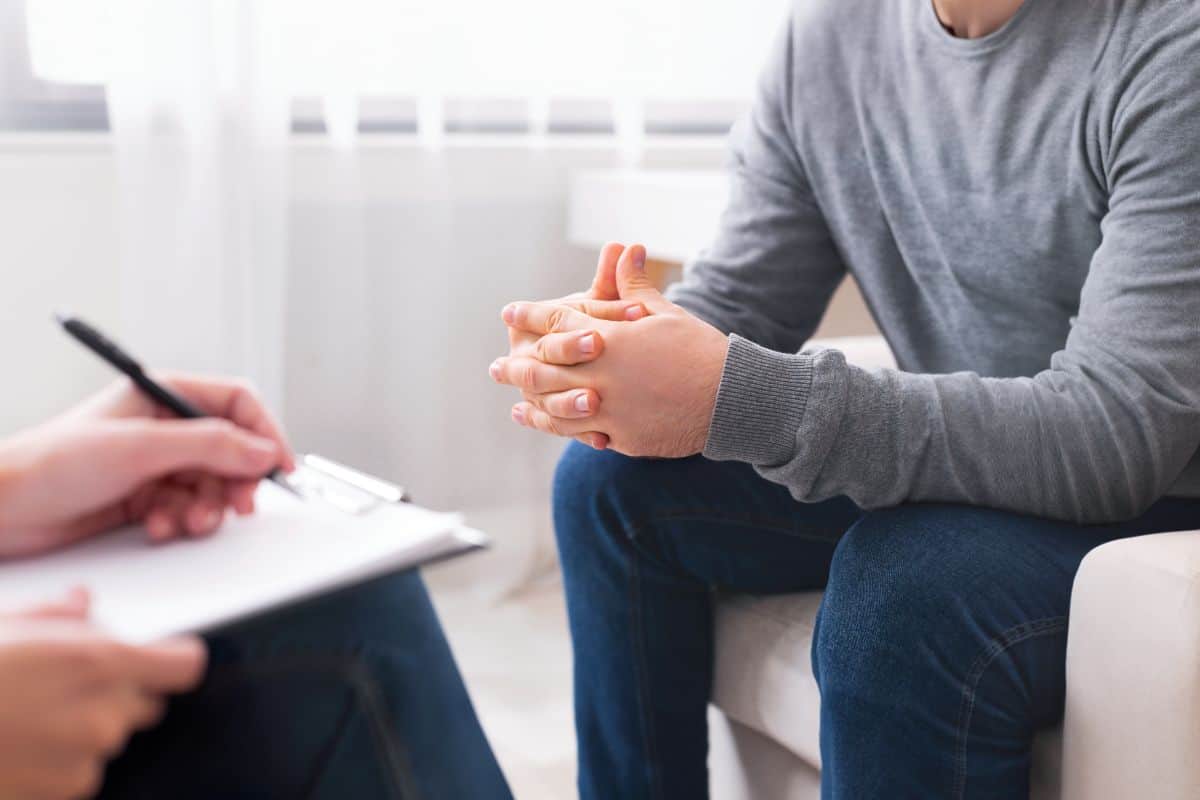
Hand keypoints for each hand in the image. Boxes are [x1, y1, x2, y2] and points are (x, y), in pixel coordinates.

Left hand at [0, 375, 294, 557]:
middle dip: (236, 480)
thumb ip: (209, 445)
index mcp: (163, 395)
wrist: (2, 508)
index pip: (237, 403)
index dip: (264, 432)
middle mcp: (164, 426)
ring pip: (212, 485)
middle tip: (239, 504)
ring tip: (188, 521)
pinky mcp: (145, 496)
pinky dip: (180, 521)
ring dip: (207, 508)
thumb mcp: (140, 447)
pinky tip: (158, 526)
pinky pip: (186, 508)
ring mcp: (155, 463)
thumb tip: (262, 450)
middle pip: (231, 450)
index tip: (278, 465)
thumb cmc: (49, 463)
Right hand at [0, 589, 204, 799]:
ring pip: (109, 739)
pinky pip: (80, 773)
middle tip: (62, 685)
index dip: (170, 661)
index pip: (185, 666)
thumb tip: (83, 605)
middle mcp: (103, 715)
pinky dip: (59, 762)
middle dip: (117, 692)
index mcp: (101, 662)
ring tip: (26, 716)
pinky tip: (18, 746)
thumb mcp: (11, 622)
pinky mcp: (62, 794)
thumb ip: (63, 615)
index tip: (162, 658)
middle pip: (146, 704)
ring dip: (84, 730)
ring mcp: (84, 761)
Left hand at [492, 244, 729, 457]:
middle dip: (517, 366)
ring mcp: (609, 409)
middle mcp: (601, 374)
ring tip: (515, 401)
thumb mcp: (665, 313)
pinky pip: (581, 433)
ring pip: (556, 406)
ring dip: (531, 402)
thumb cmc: (699, 350)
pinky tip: (551, 425)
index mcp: (609, 338)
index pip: (558, 321)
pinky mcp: (621, 437)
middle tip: (497, 367)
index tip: (511, 312)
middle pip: (544, 368)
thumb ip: (633, 286)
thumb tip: (625, 247)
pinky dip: (559, 428)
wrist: (729, 399)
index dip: (531, 315)